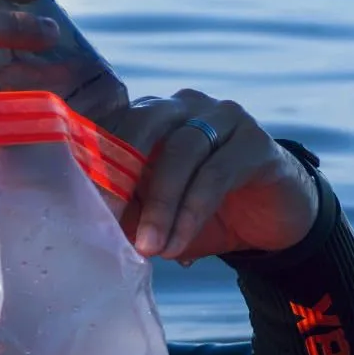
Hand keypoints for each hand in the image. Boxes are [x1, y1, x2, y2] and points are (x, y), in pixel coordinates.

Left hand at [107, 90, 318, 260]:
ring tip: (150, 248)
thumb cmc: (205, 215)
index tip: (81, 207)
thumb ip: (129, 212)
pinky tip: (179, 244)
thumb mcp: (159, 216)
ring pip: (181, 151)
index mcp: (152, 116)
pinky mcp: (257, 142)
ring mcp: (225, 118)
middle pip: (144, 124)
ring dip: (161, 205)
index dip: (95, 163)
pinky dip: (192, 212)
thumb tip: (94, 226)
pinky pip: (216, 174)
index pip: (114, 126)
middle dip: (121, 174)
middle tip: (109, 220)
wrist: (272, 221)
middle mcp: (185, 107)